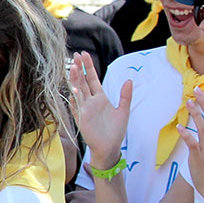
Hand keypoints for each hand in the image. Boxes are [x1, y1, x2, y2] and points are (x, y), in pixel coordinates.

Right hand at [70, 53, 129, 169]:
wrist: (110, 148)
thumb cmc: (116, 131)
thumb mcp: (123, 111)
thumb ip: (126, 96)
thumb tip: (129, 80)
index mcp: (100, 98)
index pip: (93, 79)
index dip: (89, 67)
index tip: (85, 54)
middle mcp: (90, 101)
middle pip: (83, 81)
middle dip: (80, 68)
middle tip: (76, 55)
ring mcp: (85, 109)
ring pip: (79, 90)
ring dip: (76, 79)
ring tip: (74, 67)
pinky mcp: (82, 118)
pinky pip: (77, 106)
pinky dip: (75, 98)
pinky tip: (73, 90)